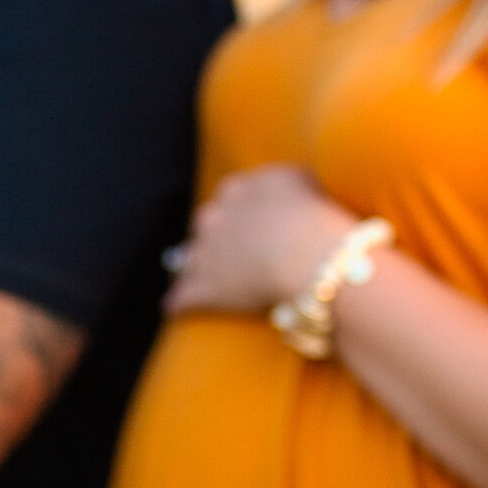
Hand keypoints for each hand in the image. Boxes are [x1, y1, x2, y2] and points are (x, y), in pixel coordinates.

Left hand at [163, 165, 355, 317]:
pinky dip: (179, 302)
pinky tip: (173, 307)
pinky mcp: (203, 289)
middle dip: (215, 235)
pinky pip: (184, 296)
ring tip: (190, 276)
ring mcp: (205, 253)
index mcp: (238, 189)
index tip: (253, 221)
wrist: (306, 255)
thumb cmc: (314, 217)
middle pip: (207, 223)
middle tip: (228, 250)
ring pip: (187, 258)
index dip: (243, 210)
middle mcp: (215, 216)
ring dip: (191, 266)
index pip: (233, 196)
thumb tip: (285, 193)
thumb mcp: (303, 180)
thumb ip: (285, 182)